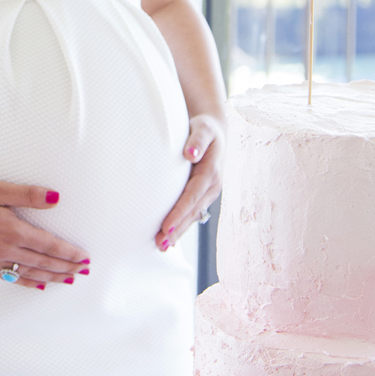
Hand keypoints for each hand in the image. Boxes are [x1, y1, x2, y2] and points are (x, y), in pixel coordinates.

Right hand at [0, 178, 89, 289]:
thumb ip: (28, 194)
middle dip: (65, 268)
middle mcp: (4, 249)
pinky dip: (27, 282)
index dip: (68, 253)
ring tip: (68, 280)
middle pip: (43, 262)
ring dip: (51, 277)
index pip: (48, 245)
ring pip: (29, 273)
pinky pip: (10, 277)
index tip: (83, 257)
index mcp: (11, 230)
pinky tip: (39, 284)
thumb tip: (55, 198)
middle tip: (83, 271)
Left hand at [155, 114, 224, 250]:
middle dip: (177, 229)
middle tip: (161, 244)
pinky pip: (192, 212)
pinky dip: (181, 225)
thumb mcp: (203, 129)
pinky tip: (169, 236)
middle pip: (192, 211)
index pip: (192, 196)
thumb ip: (197, 140)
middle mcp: (212, 186)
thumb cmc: (204, 129)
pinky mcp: (202, 195)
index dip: (180, 212)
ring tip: (162, 246)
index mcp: (211, 172)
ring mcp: (208, 193)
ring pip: (193, 215)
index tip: (166, 226)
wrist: (214, 131)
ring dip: (178, 231)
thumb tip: (190, 154)